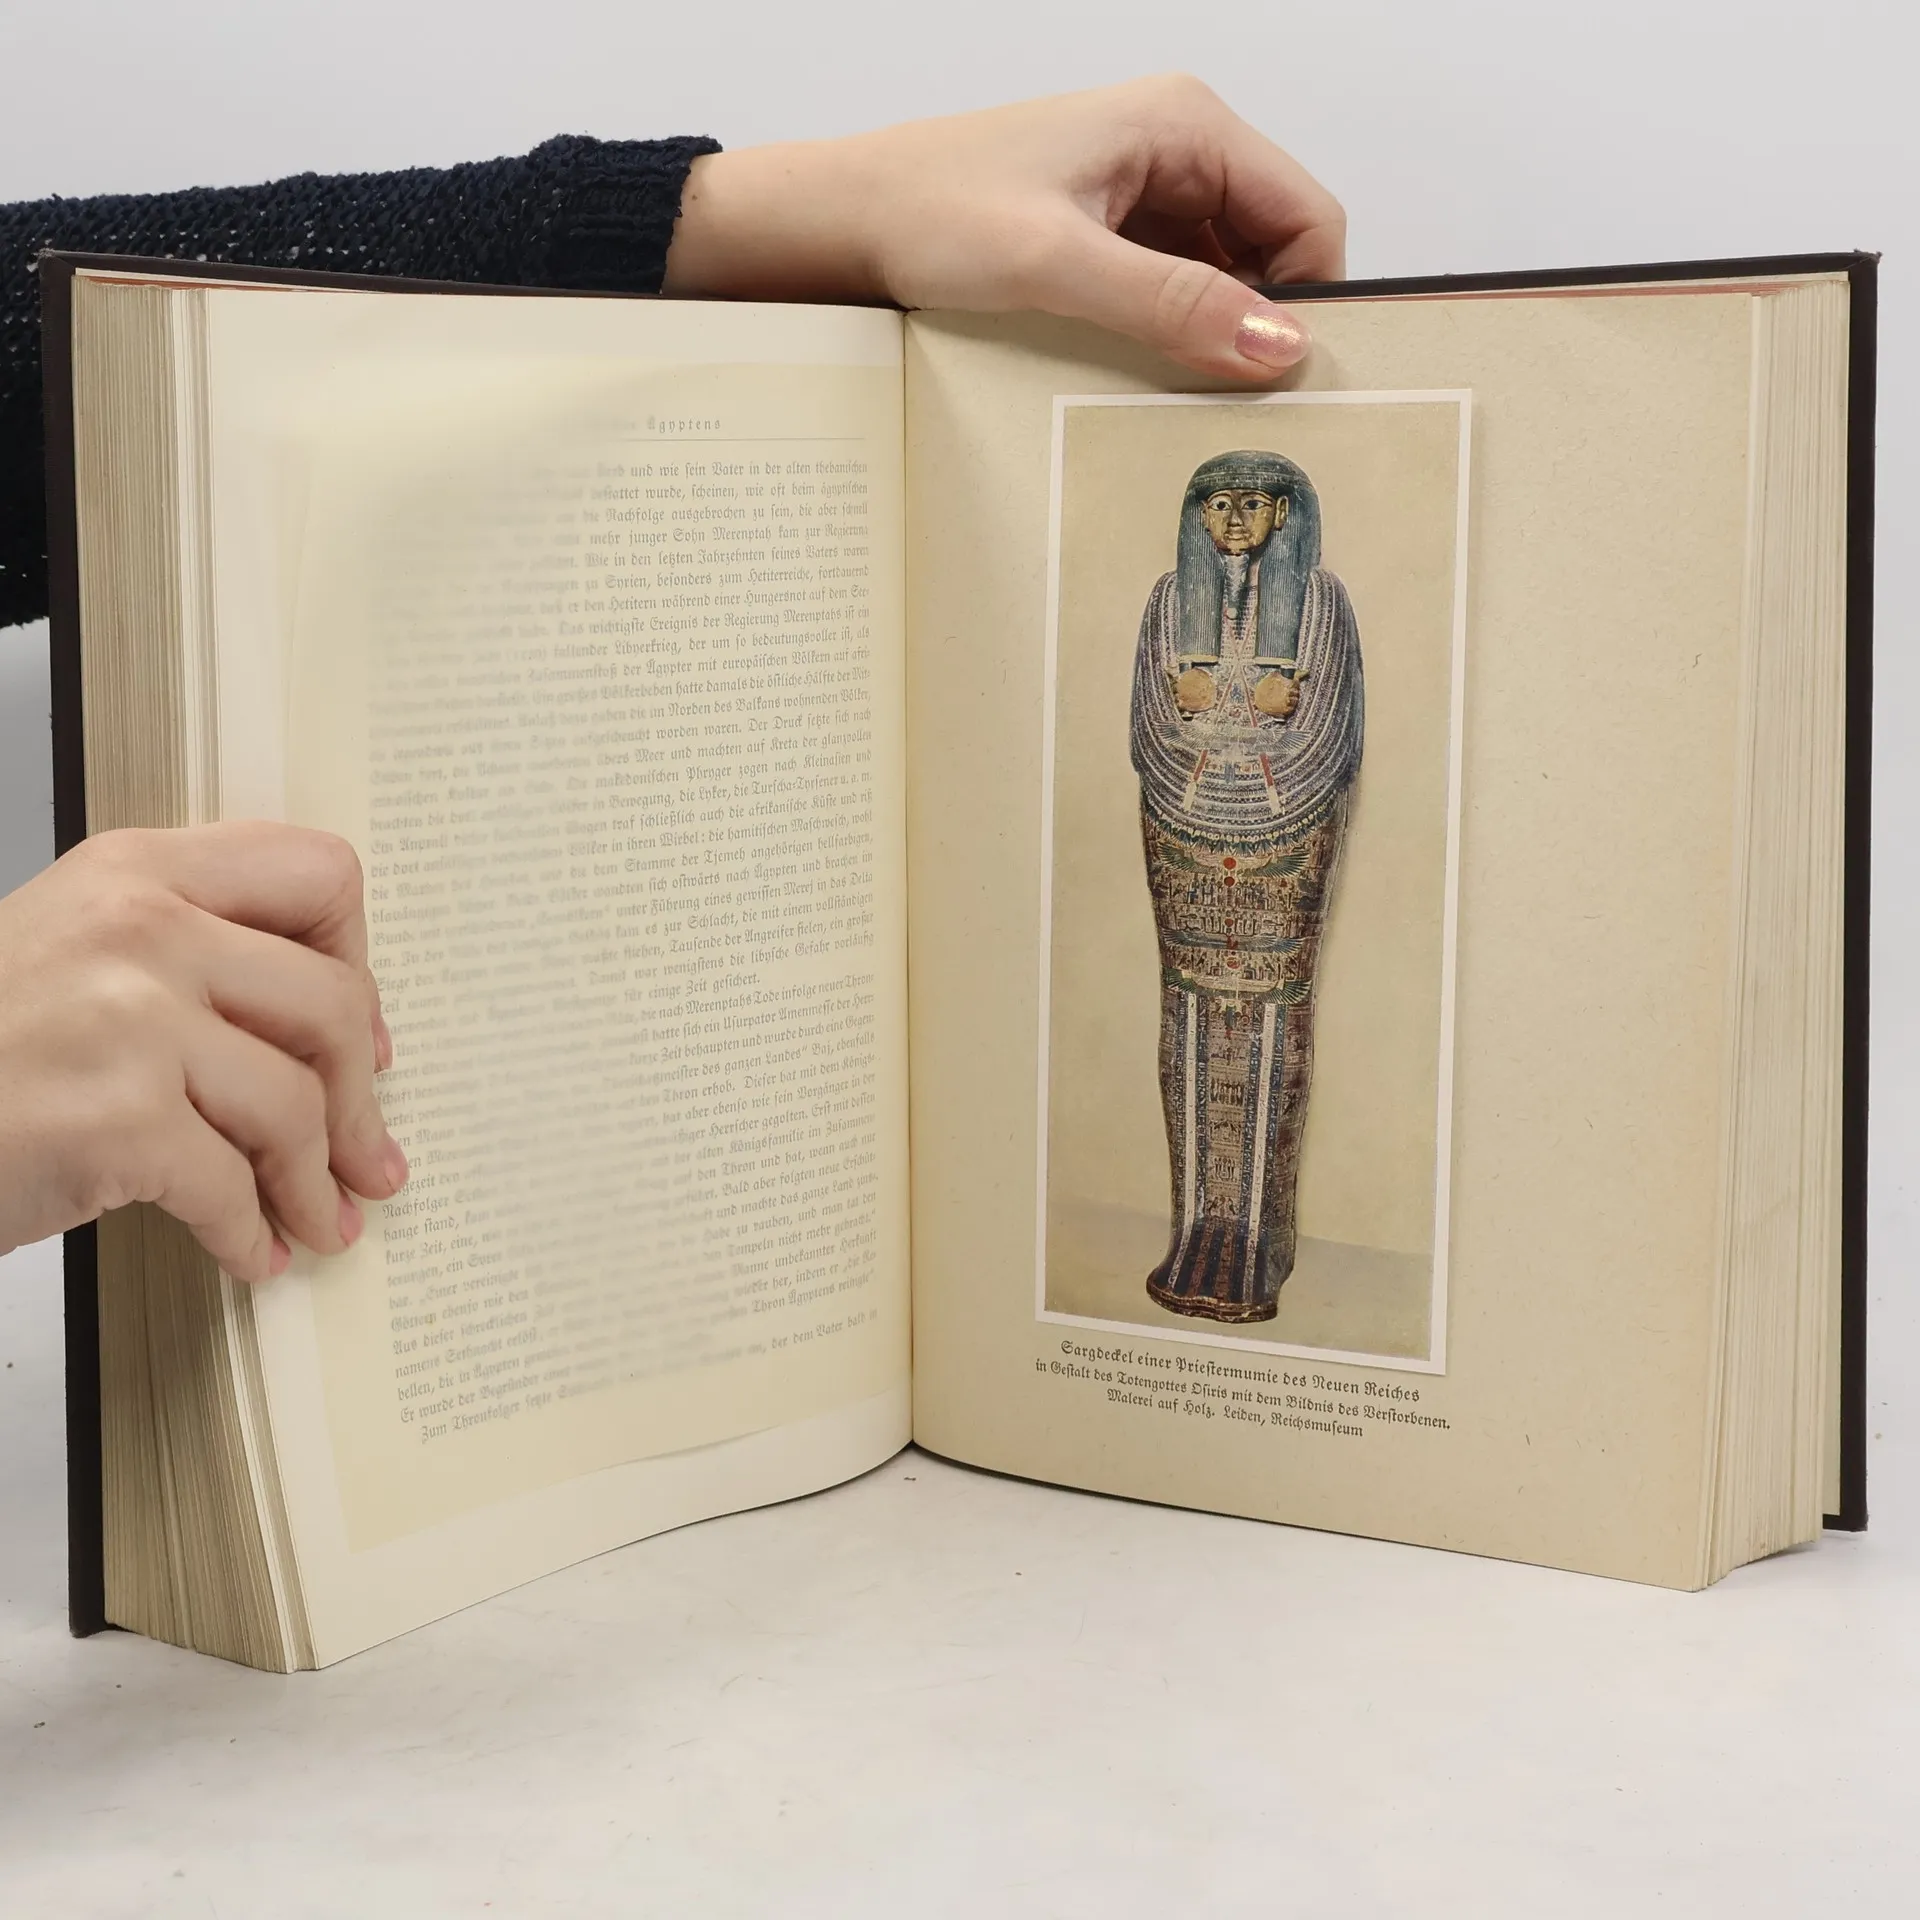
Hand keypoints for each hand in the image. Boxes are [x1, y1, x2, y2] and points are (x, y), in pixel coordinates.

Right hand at [0, 823, 406, 1279]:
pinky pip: (231, 1185)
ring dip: (315, 1181)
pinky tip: (252, 1252)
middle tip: (366, 1154)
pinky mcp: (114, 1117)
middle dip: (357, 1100)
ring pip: (295, 1103)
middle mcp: (140, 926)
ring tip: (321, 1218)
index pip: (315, 874)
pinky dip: (251, 1233)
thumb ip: (188, 957)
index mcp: (137, 872)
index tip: (358, 1031)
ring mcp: (128, 1018)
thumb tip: (327, 1030)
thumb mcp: (72, 954)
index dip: (355, 960)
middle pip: (331, 1003)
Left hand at [663, 76, 1343, 379]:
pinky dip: (1169, 338)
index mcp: (1183, 126)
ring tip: (1183, 401)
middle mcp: (1174, 151)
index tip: (1285, 382)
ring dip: (1212, 339)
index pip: (1308, 216)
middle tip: (1237, 408)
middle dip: (1262, 326)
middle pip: (1272, 252)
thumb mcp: (1057, 264)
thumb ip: (1173, 304)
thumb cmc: (929, 212)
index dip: (1311, 300)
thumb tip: (1280, 345)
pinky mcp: (1105, 237)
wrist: (839, 222)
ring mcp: (1140, 195)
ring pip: (1222, 280)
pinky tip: (1142, 380)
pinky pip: (1170, 293)